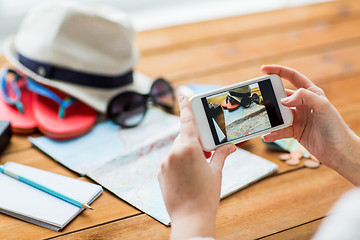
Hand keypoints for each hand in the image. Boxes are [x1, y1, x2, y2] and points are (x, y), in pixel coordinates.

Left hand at [158, 96, 235, 238]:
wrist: (190, 218)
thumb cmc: (206, 195)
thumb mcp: (216, 172)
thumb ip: (221, 155)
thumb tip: (230, 146)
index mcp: (188, 148)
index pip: (187, 122)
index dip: (186, 107)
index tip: (183, 96)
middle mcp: (173, 152)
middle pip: (184, 137)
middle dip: (195, 141)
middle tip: (206, 151)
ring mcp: (164, 163)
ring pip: (177, 149)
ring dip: (187, 153)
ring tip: (199, 168)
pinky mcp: (161, 173)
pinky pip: (171, 161)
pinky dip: (179, 163)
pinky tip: (188, 176)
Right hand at [262, 65, 359, 184]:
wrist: (338, 151)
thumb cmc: (335, 127)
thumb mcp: (322, 106)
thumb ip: (303, 97)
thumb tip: (283, 99)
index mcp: (311, 93)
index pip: (292, 77)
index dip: (278, 71)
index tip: (263, 70)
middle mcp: (303, 104)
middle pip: (282, 95)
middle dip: (270, 96)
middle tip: (259, 99)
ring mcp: (298, 118)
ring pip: (279, 114)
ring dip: (270, 116)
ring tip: (261, 119)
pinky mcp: (295, 131)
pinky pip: (280, 130)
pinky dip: (273, 133)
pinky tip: (267, 135)